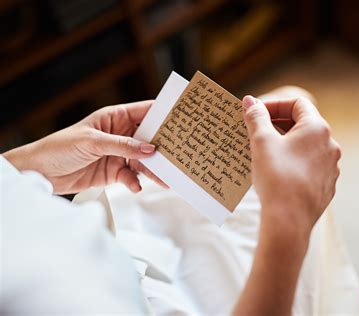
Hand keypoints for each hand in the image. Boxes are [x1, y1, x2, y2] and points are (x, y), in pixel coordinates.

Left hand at [3, 101, 166, 193]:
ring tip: (166, 177)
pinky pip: (131, 176)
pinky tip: (136, 186)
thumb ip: (123, 145)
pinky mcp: (114, 172)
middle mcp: (120, 134)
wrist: (40, 172)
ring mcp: (118, 154)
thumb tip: (150, 149)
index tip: (182, 119)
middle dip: (163, 145)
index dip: (164, 113)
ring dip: (153, 169)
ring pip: (143, 160)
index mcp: (115, 117)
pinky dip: (136, 182)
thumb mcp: (93, 142)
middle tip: (180, 153)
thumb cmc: (60, 147)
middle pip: (149, 137)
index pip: (145, 111)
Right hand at [233, 95, 340, 315]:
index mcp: (318, 129)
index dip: (275, 105)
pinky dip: (294, 163)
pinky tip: (277, 173)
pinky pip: (309, 167)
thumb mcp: (262, 142)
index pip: (298, 104)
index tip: (256, 114)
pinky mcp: (326, 186)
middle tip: (257, 132)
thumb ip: (256, 118)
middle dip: (278, 125)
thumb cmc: (276, 177)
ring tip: (264, 153)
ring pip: (307, 148)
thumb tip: (250, 101)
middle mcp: (330, 146)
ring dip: (286, 145)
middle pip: (303, 125)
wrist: (289, 221)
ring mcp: (331, 168)